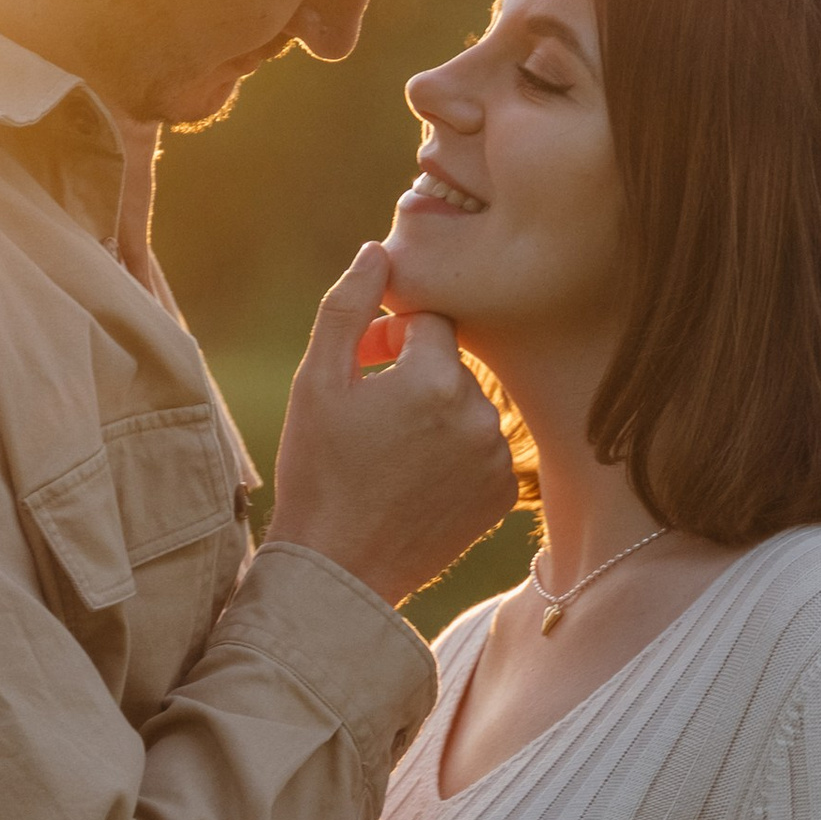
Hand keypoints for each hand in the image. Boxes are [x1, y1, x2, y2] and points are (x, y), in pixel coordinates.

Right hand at [265, 243, 518, 606]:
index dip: (390, 338)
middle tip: (370, 412)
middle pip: (453, 363)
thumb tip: (380, 249)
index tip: (363, 367)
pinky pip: (484, 449)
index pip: (429, 321)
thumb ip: (349, 305)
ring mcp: (497, 458)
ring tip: (390, 453)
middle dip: (415, 373)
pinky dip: (456, 455)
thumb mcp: (316, 381)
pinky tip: (416, 480)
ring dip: (436, 414)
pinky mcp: (504, 494)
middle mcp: (479, 414)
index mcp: (434, 377)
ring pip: (469, 406)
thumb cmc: (318, 472)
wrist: (339, 569)